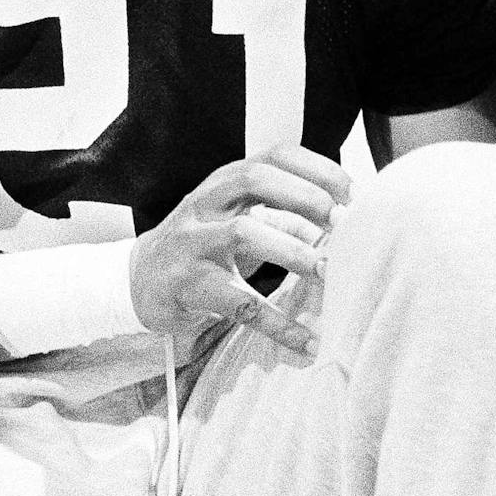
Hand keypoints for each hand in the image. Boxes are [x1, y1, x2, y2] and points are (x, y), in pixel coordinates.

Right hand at [130, 143, 350, 353]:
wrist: (142, 282)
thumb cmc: (204, 247)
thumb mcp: (239, 218)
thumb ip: (284, 214)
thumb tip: (345, 223)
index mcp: (225, 182)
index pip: (274, 155)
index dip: (317, 170)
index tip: (354, 195)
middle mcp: (205, 203)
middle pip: (253, 179)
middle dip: (304, 197)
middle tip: (342, 225)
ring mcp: (192, 241)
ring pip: (242, 232)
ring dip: (292, 251)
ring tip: (327, 272)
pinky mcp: (186, 284)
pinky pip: (235, 300)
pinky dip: (274, 321)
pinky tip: (304, 339)